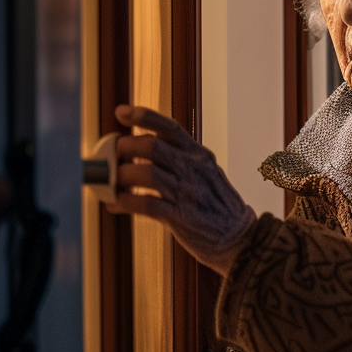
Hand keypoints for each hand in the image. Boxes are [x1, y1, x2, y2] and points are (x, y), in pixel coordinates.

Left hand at [108, 104, 257, 276]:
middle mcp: (194, 169)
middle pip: (152, 146)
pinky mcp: (180, 217)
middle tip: (111, 157)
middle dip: (124, 149)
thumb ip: (180, 161)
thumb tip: (141, 151)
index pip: (170, 128)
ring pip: (146, 172)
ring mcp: (188, 193)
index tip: (121, 112)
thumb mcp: (207, 174)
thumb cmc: (218, 207)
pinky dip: (123, 202)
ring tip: (110, 183)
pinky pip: (144, 203)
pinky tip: (115, 204)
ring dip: (120, 176)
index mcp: (200, 156)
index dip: (143, 116)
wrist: (241, 239)